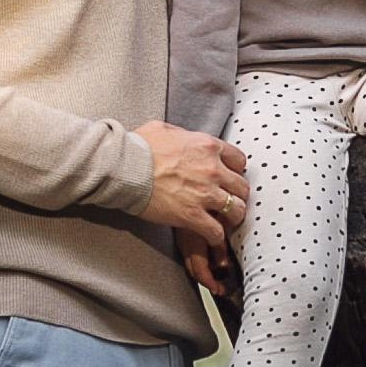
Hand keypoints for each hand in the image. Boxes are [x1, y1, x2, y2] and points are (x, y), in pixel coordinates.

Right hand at [139, 123, 250, 288]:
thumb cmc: (137, 147)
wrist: (124, 167)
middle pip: (241, 186)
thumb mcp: (164, 129)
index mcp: (207, 146)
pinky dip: (216, 236)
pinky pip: (216, 231)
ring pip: (236, 209)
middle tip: (231, 201)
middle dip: (238, 195)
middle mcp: (212, 169)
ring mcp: (205, 193)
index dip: (235, 171)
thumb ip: (181, 135)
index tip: (229, 178)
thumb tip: (179, 137)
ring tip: (226, 221)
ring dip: (232, 217)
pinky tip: (211, 237)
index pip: (238, 160)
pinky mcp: (192, 215)